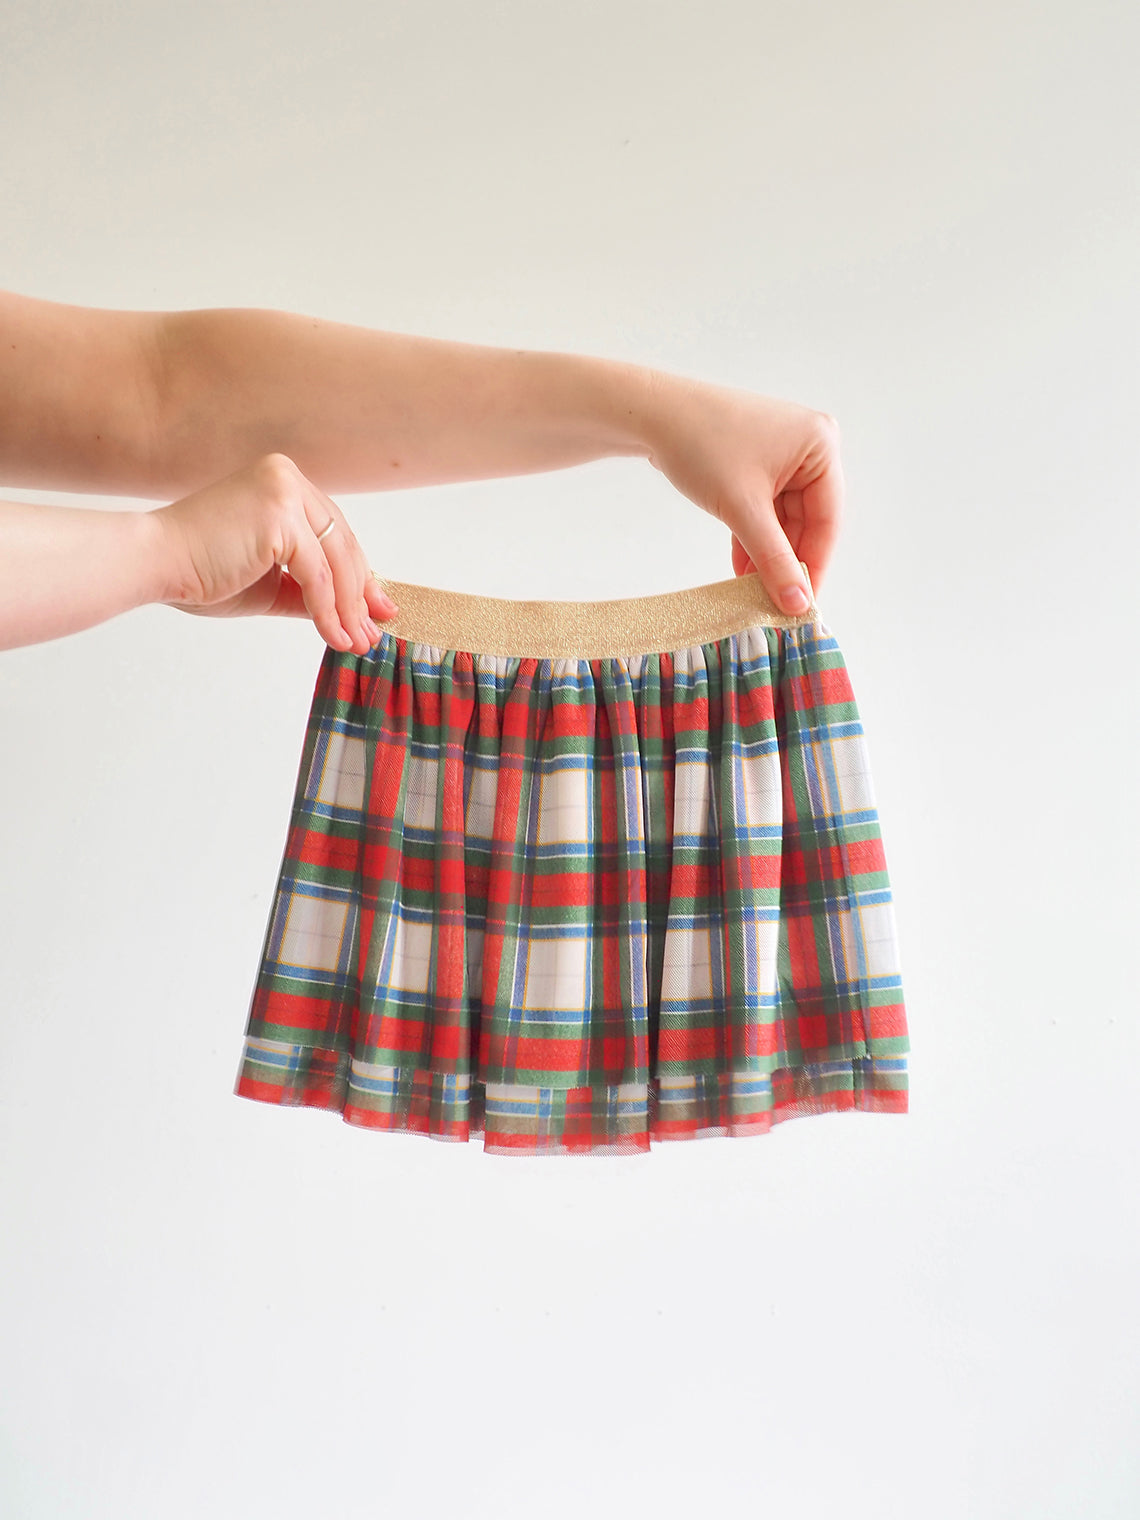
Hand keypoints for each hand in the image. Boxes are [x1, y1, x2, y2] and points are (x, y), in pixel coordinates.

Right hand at [152, 453, 396, 653]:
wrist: (154, 564)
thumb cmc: (198, 572)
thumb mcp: (270, 585)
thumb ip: (310, 592)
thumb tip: (352, 616)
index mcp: (282, 484)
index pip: (333, 532)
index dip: (357, 574)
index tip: (375, 609)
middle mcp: (286, 478)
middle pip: (342, 544)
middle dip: (360, 594)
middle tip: (373, 632)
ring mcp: (284, 490)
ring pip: (335, 560)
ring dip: (348, 608)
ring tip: (355, 643)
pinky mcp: (279, 513)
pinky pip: (317, 572)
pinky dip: (328, 608)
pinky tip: (334, 636)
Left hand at [637, 374, 843, 611]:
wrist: (652, 415)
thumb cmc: (701, 445)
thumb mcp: (742, 508)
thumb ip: (773, 559)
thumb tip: (797, 603)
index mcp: (820, 446)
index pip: (828, 520)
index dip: (815, 566)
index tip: (802, 606)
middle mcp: (809, 448)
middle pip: (807, 522)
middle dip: (786, 562)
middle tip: (775, 604)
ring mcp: (783, 456)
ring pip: (783, 520)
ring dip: (767, 555)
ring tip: (754, 594)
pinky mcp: (758, 465)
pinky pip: (764, 511)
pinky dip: (753, 539)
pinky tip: (742, 571)